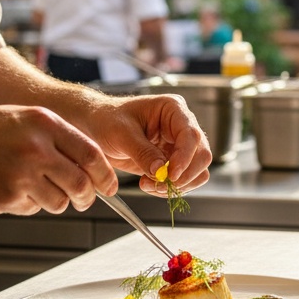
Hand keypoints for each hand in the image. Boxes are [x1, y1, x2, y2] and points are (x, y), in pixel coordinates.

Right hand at [0, 104, 120, 216]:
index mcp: (45, 124)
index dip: (106, 175)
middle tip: (83, 199)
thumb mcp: (24, 119)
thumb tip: (92, 165)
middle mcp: (36, 148)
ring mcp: (20, 175)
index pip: (91, 155)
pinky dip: (27, 203)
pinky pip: (31, 208)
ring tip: (35, 186)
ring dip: (55, 201)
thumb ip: (58, 138)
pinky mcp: (5, 197)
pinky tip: (8, 187)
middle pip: (80, 185)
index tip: (110, 186)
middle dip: (86, 197)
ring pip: (59, 202)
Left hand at [83, 94, 212, 198]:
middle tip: (159, 184)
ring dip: (177, 185)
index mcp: (173, 110)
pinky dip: (170, 189)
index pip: (191, 135)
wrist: (95, 127)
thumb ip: (142, 152)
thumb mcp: (121, 133)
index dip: (185, 157)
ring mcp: (179, 146)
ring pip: (197, 171)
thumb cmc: (107, 120)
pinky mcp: (172, 162)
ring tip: (150, 185)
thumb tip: (161, 171)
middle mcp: (181, 127)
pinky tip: (150, 185)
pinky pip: (183, 180)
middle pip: (202, 155)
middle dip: (183, 175)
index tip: (171, 175)